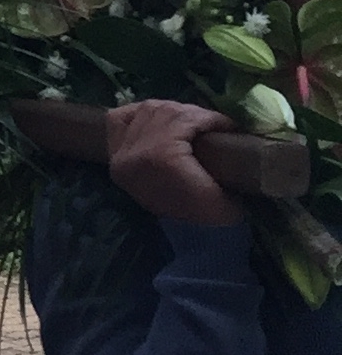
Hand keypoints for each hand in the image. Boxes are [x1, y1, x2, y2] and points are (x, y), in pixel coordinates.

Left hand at [106, 100, 245, 229]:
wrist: (187, 243)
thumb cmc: (212, 218)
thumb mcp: (227, 192)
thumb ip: (229, 160)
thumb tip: (239, 131)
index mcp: (161, 156)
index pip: (185, 119)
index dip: (212, 119)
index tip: (230, 126)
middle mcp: (135, 151)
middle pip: (166, 112)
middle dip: (194, 115)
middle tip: (214, 126)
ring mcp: (121, 153)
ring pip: (147, 111)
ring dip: (172, 113)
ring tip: (192, 124)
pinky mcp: (114, 158)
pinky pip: (120, 118)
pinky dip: (139, 113)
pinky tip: (158, 118)